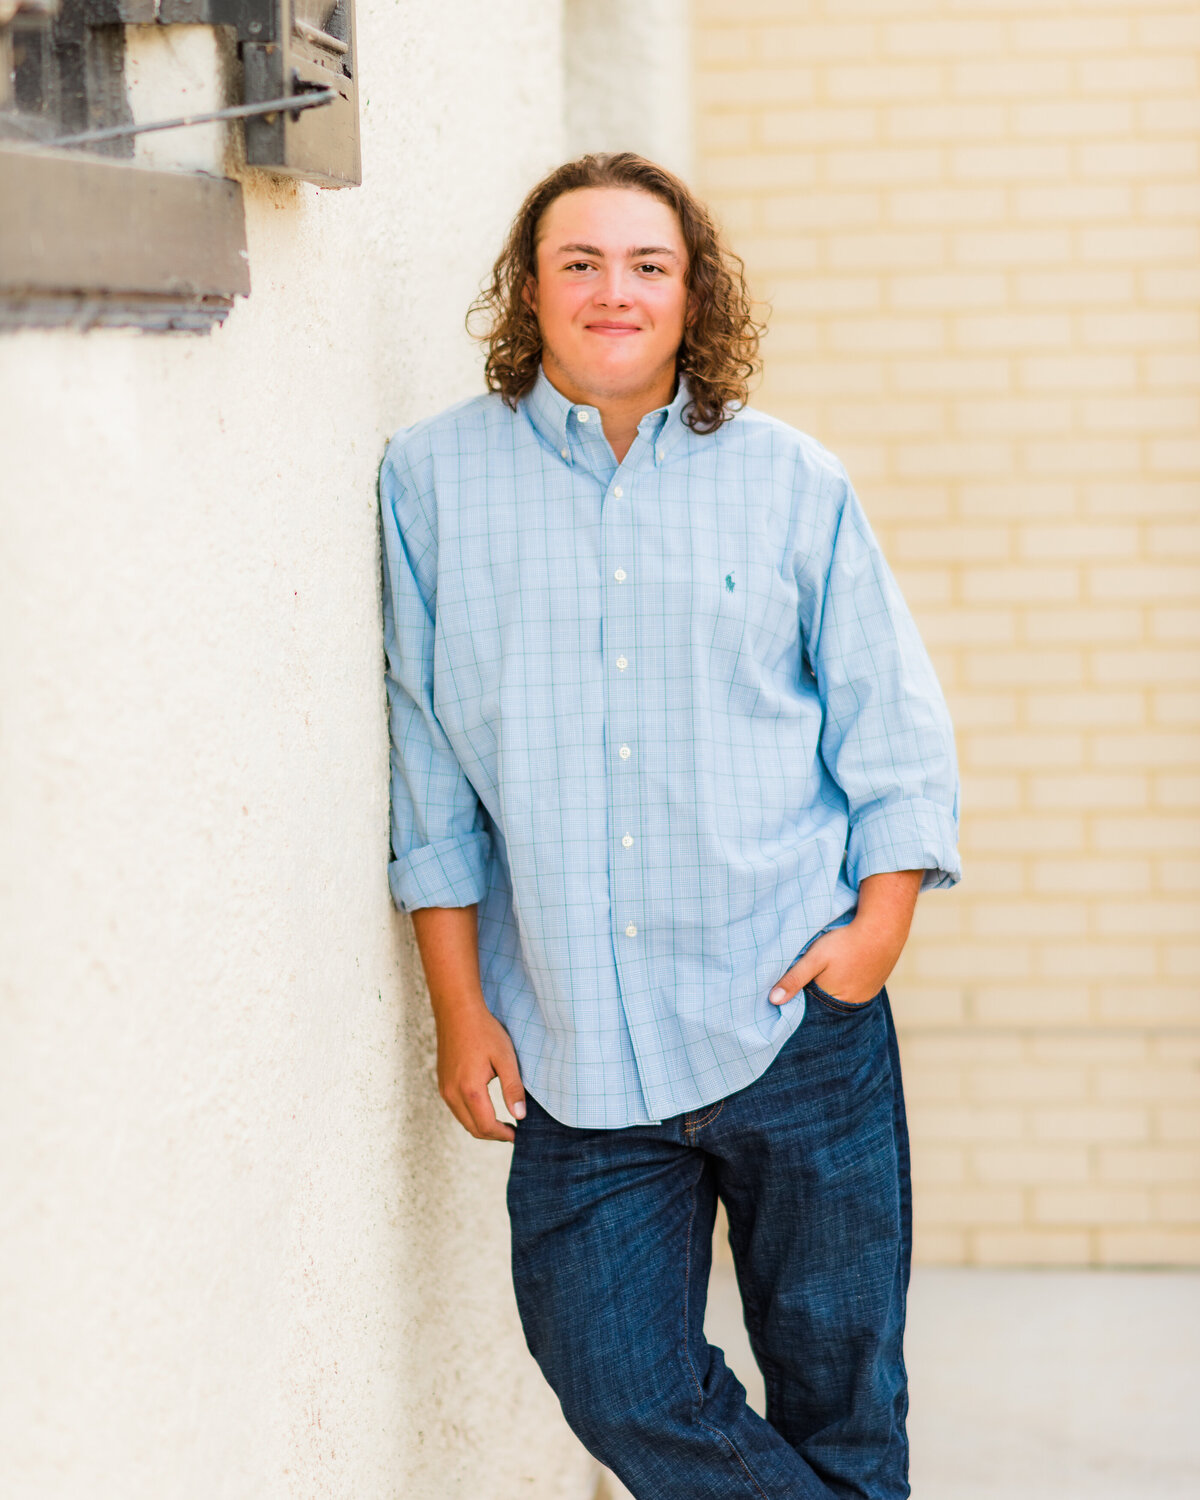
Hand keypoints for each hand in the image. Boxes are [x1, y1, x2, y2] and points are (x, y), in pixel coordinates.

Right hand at [434, 999, 525, 1141]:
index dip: (503, 1135)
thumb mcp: (505, 1058)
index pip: (486, 1126)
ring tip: (501, 1122)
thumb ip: (513, 1088)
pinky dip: (471, 1115)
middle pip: (473, 1129)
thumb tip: (520, 1116)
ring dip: (481, 1126)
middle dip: (493, 1135)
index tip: (518, 1134)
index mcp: (470, 1090)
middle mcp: (452, 1094)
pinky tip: (485, 1108)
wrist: (457, 1011)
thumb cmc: (483, 1031)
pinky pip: (456, 1108)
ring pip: (463, 1120)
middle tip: (512, 1131)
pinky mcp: (442, 1083)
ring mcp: (444, 1089)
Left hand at [768, 869, 923, 1007]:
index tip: (791, 983)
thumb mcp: (814, 958)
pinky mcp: (873, 986)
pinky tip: (843, 968)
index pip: (809, 1005)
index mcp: (833, 1001)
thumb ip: (794, 979)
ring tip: (829, 969)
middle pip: (824, 1002)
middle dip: (815, 992)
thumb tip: (772, 1001)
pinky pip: (852, 989)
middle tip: (813, 972)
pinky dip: (845, 982)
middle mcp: (850, 1004)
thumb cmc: (845, 943)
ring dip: (830, 986)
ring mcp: (864, 996)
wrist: (883, 929)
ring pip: (838, 996)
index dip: (800, 994)